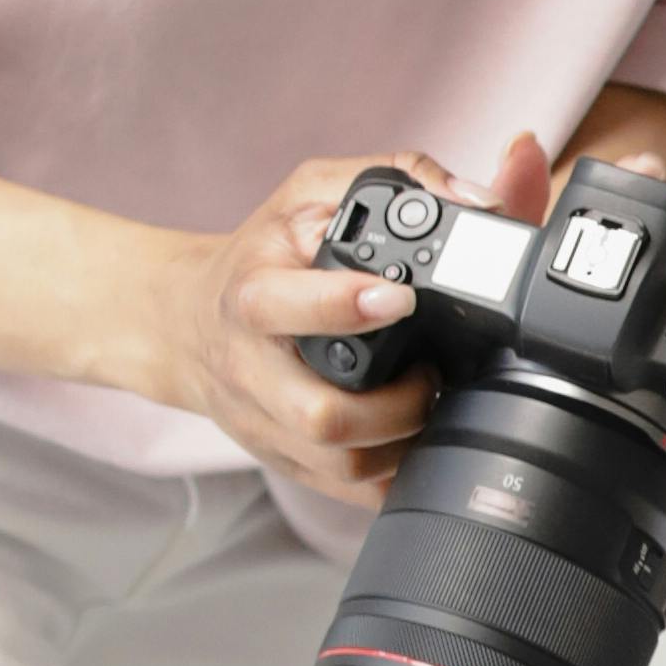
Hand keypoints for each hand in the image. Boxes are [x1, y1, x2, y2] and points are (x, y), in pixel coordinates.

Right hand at [159, 138, 492, 527]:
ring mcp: (267, 425)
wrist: (187, 324)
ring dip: (403, 442)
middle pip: (320, 416)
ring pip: (341, 464)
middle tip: (433, 372)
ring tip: (428, 400)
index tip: (401, 299)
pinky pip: (349, 491)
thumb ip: (397, 175)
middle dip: (396, 406)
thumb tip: (477, 200)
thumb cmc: (265, 254)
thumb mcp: (313, 191)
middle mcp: (251, 369)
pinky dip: (394, 474)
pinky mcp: (285, 462)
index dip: (343, 307)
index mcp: (252, 295)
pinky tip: (415, 439)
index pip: (283, 307)